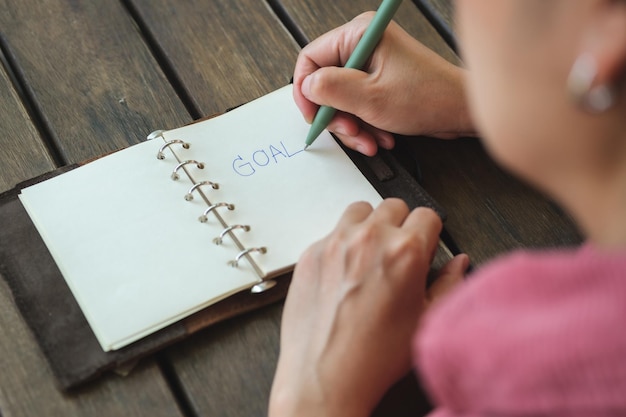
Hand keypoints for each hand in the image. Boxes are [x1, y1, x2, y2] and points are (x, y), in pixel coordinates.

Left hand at [269, 199, 468, 416]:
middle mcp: (369, 239)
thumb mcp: (425, 321)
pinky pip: (331, 232)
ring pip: (359, 211)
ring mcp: (335, 243)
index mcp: (404, 252)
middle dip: (401, 225)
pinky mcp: (311, 253)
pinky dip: (341, 244)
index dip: (430, 232)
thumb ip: (448, 284)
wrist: (325, 375)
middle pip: (394, 205)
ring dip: (369, 225)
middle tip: (397, 253)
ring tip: (369, 256)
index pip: (428, 214)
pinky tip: (344, 272)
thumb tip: (458, 264)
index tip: (425, 244)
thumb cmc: (373, 356)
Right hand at [293, 12, 474, 155]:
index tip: (312, 116)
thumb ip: (332, 90)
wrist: (461, 111)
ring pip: (341, 100)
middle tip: (350, 132)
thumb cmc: (428, 97)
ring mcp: (372, 65)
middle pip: (325, 83)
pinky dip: (365, 125)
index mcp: (359, 35)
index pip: (311, 58)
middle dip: (336, 116)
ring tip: (371, 140)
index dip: (306, 91)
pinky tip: (380, 137)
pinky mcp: (380, 82)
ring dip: (353, 126)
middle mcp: (364, 45)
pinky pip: (357, 106)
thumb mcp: (371, 98)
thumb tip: (307, 87)